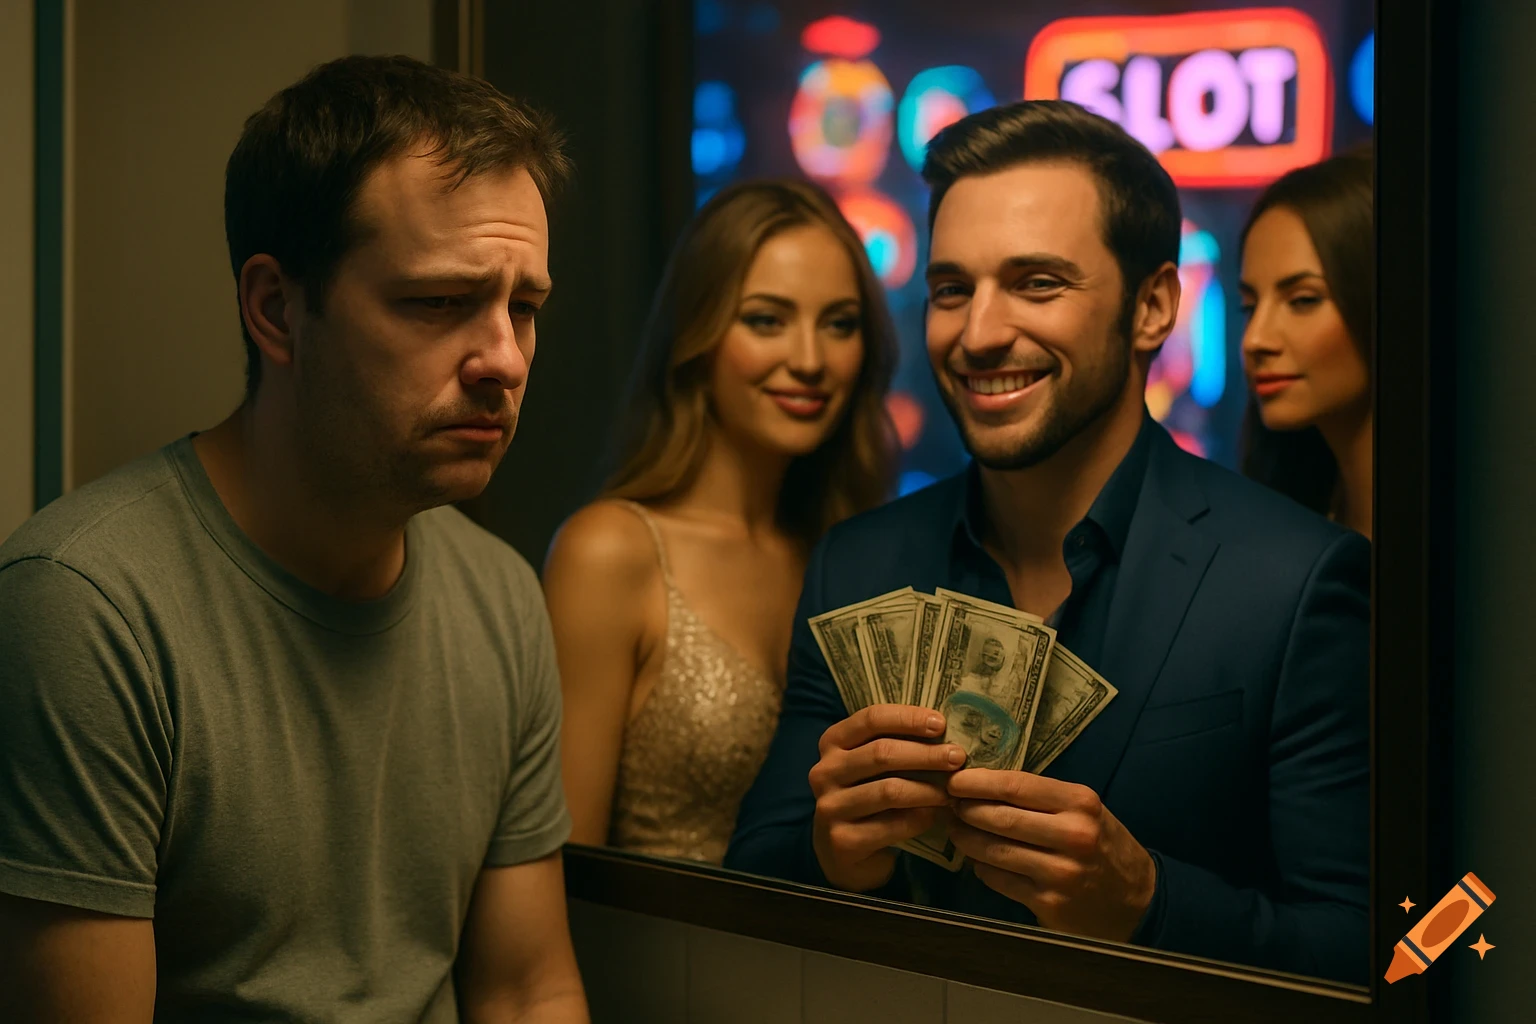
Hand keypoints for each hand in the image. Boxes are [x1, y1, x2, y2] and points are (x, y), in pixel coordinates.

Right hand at [809, 704, 967, 891]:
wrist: (842, 853)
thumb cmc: (866, 797)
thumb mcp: (871, 766)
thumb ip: (895, 745)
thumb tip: (944, 731)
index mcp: (832, 743)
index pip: (871, 719)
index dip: (908, 718)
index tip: (941, 724)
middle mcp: (824, 772)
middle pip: (881, 754)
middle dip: (925, 754)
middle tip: (957, 757)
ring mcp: (830, 807)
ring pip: (889, 791)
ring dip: (928, 789)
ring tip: (952, 790)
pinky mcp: (843, 840)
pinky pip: (892, 825)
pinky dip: (920, 818)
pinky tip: (935, 815)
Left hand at [946, 769, 1155, 941]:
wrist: (1137, 899)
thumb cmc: (1102, 844)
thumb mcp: (1083, 810)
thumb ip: (1041, 798)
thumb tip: (983, 785)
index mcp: (1080, 803)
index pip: (1016, 786)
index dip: (977, 782)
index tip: (954, 779)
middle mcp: (1073, 835)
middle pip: (1000, 818)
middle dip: (965, 810)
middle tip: (948, 805)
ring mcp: (1060, 873)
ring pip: (994, 850)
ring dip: (966, 839)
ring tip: (955, 830)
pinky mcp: (1049, 903)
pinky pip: (999, 880)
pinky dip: (982, 868)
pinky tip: (978, 860)